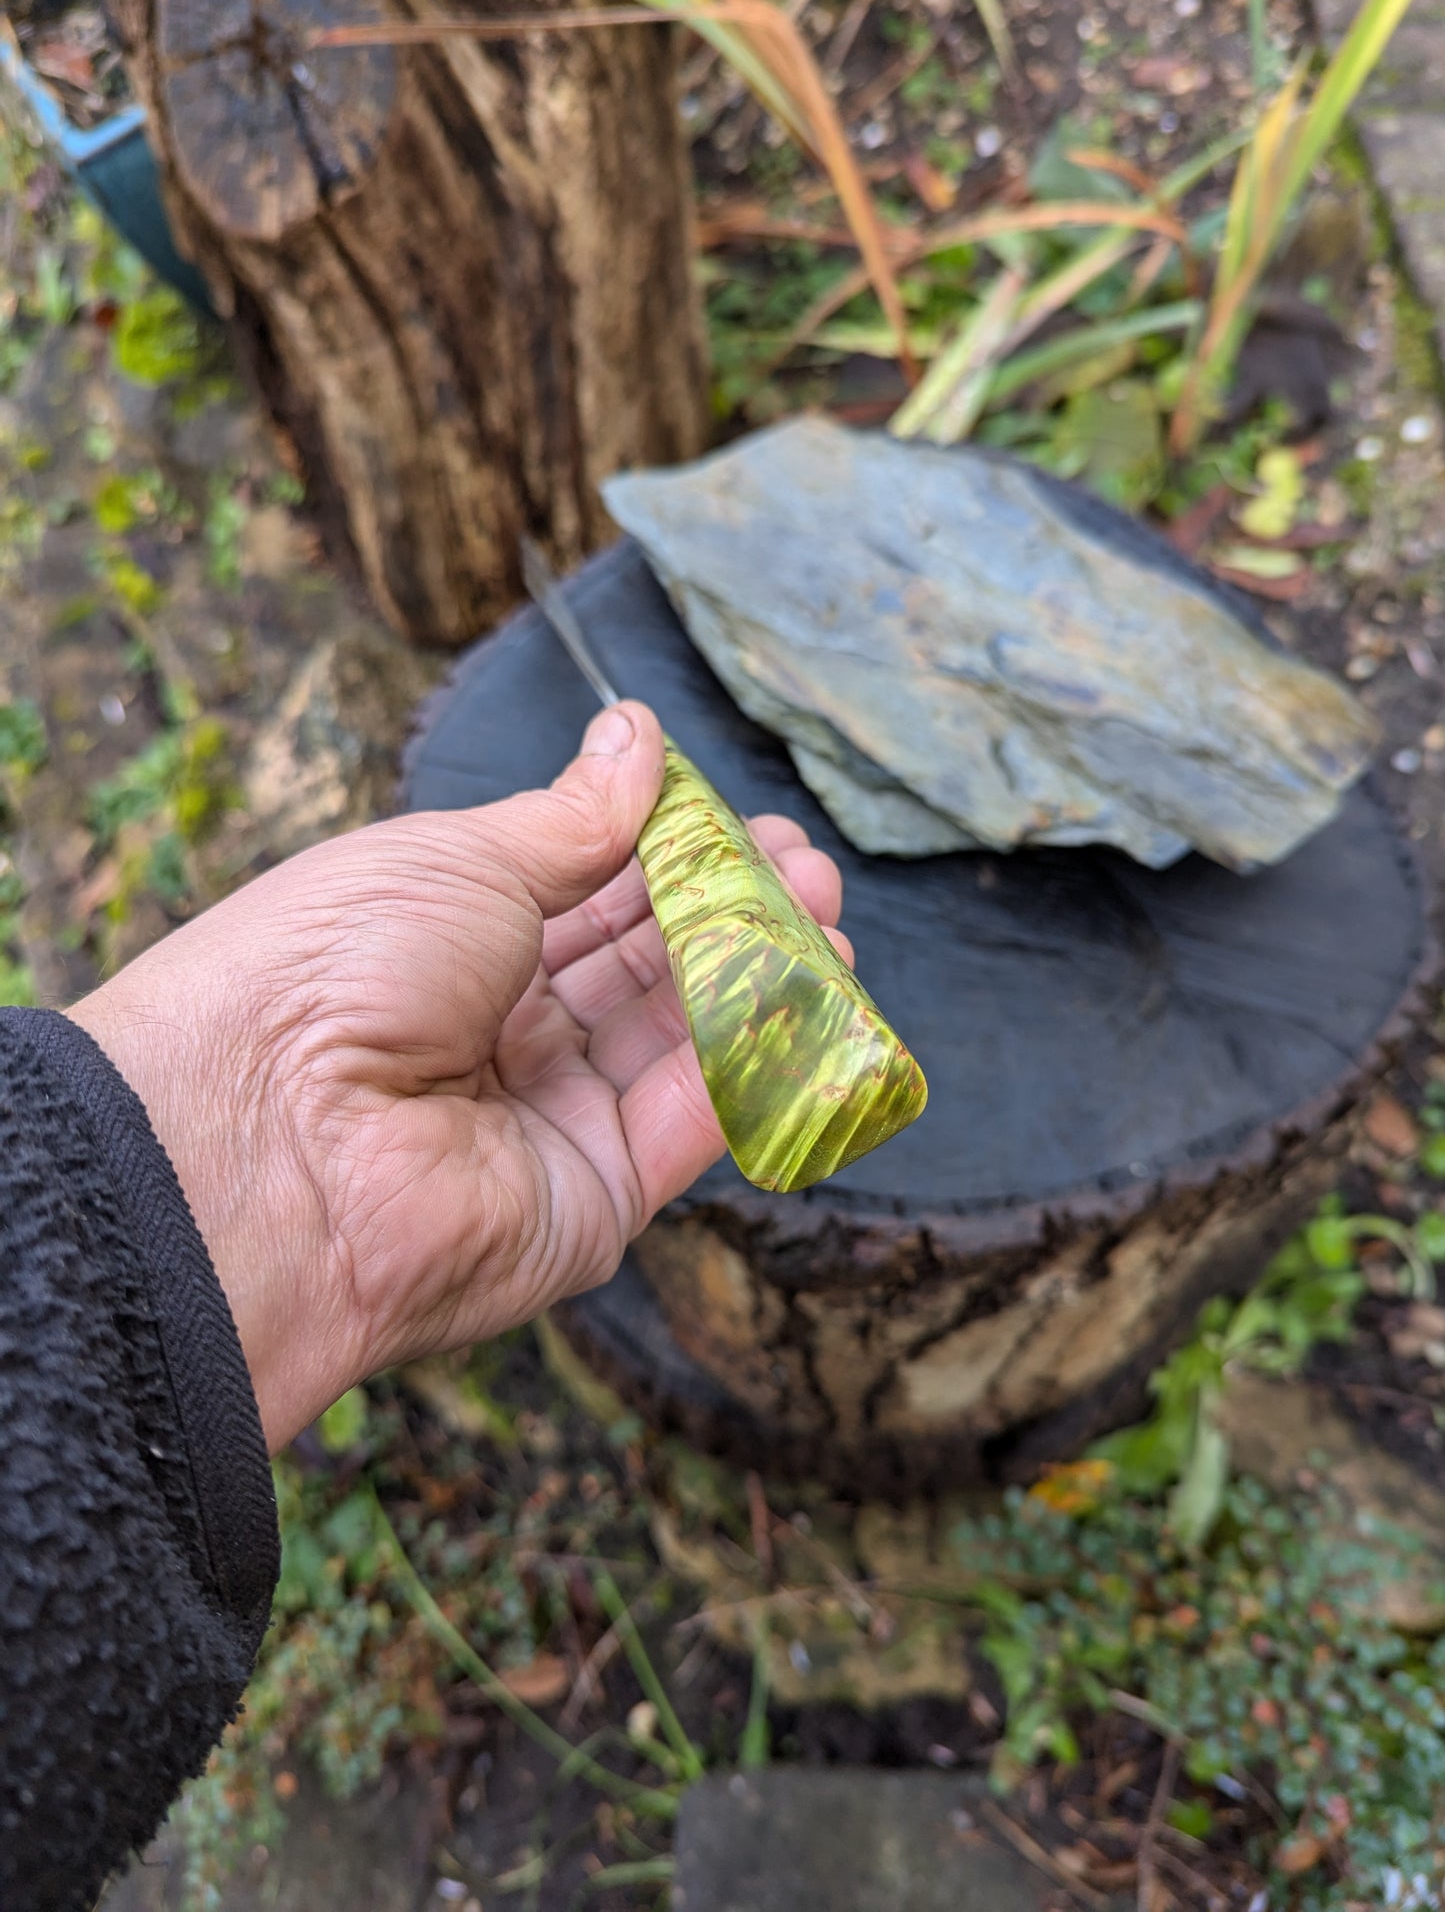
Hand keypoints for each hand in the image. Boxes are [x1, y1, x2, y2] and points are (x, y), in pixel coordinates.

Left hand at [69, 702, 845, 1450]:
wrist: (264, 1135)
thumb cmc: (332, 965)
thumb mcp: (460, 859)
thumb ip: (577, 817)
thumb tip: (641, 736)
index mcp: (455, 945)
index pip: (591, 895)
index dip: (674, 855)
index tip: (748, 821)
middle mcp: (504, 1035)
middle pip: (647, 967)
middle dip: (733, 912)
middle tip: (807, 867)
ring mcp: (553, 1120)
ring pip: (685, 1041)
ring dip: (763, 977)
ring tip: (824, 915)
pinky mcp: (596, 1200)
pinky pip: (692, 1122)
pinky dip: (757, 1057)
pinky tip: (804, 990)